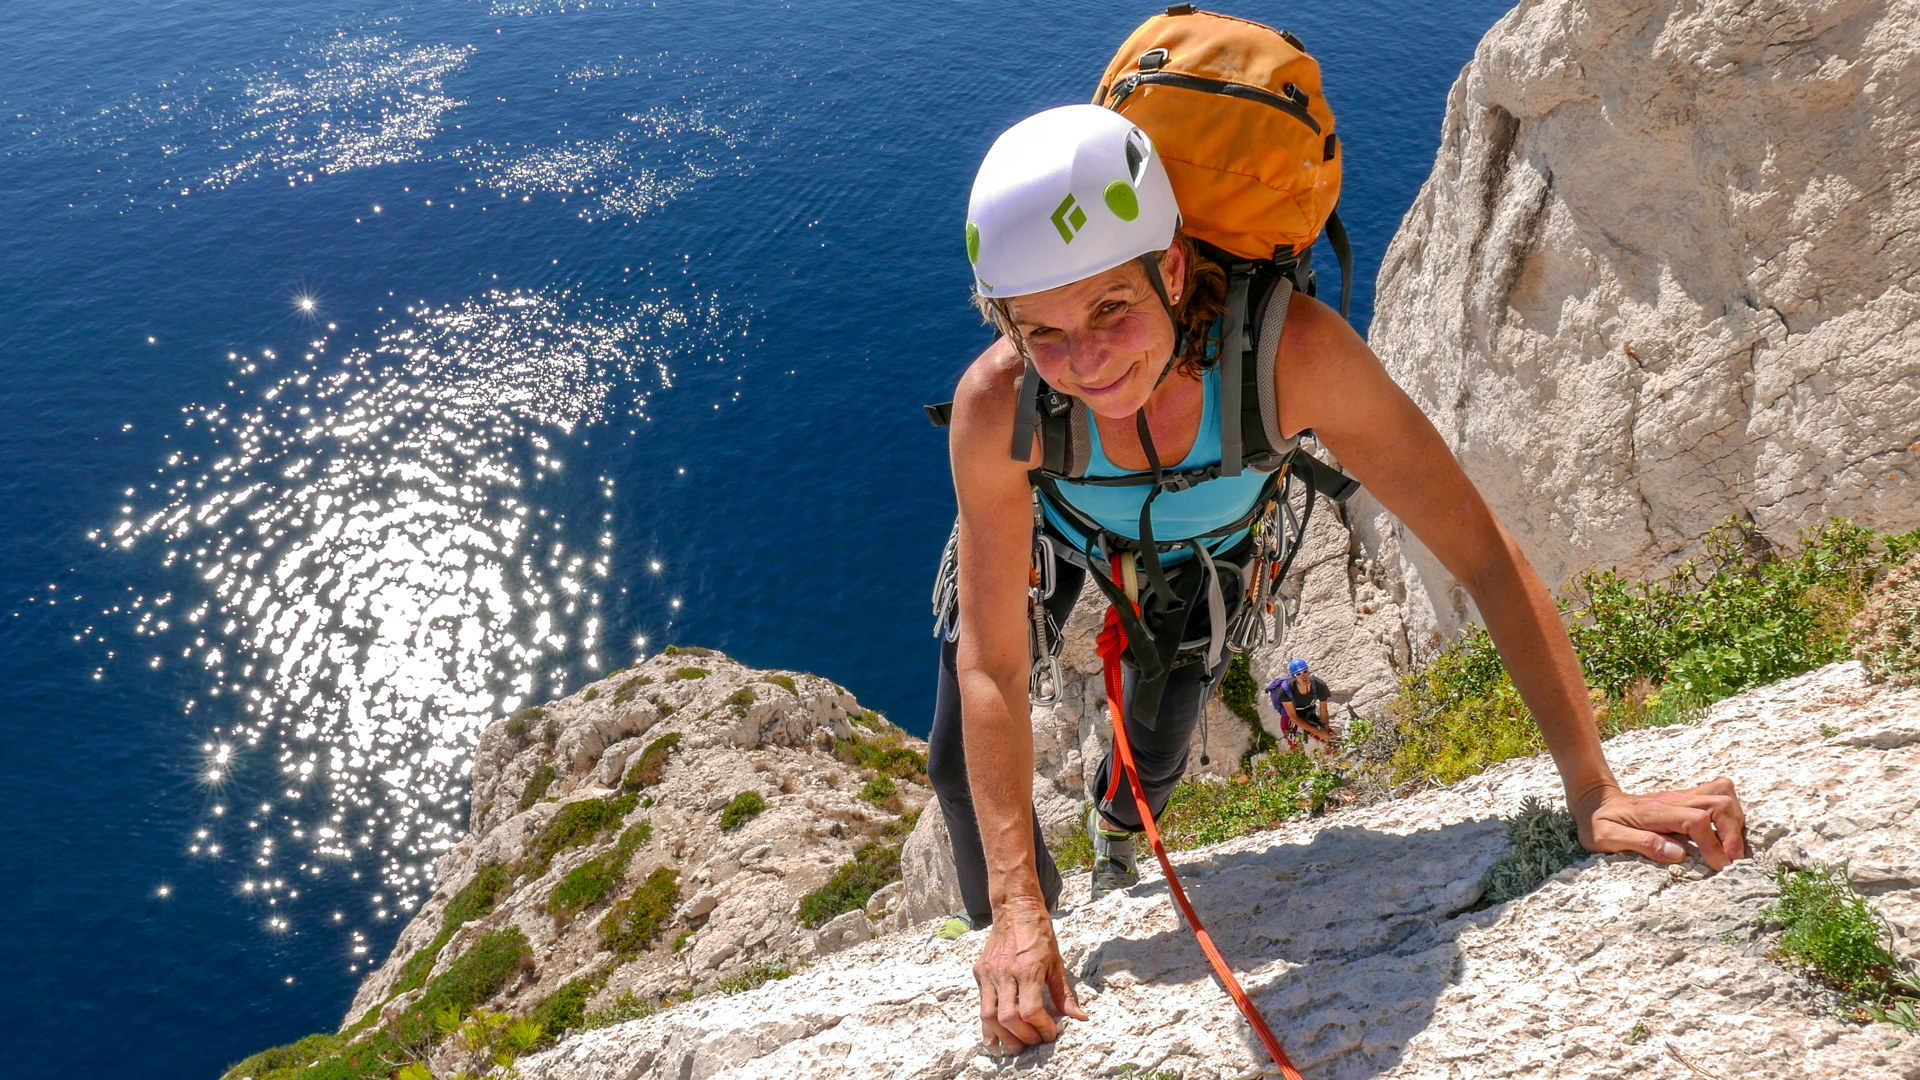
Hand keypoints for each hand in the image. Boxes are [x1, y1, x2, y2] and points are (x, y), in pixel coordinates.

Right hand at [972, 897, 1087, 1053]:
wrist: (1015, 909)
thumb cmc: (1039, 934)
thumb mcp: (1056, 962)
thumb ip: (1064, 994)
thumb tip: (1079, 1017)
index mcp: (1028, 969)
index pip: (1030, 1010)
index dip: (1040, 1027)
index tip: (1049, 1033)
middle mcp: (1006, 972)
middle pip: (1008, 1018)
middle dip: (1023, 1036)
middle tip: (1034, 1042)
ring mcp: (990, 973)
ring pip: (989, 1015)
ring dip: (1002, 1036)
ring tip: (1015, 1046)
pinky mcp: (980, 971)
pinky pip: (981, 1003)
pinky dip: (986, 1024)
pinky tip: (994, 1038)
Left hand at [1579, 778, 1746, 869]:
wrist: (1594, 800)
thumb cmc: (1598, 822)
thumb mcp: (1606, 837)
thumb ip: (1641, 843)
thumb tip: (1678, 854)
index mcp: (1655, 811)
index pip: (1696, 820)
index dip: (1713, 844)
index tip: (1718, 866)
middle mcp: (1673, 799)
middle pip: (1720, 803)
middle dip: (1733, 833)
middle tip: (1731, 860)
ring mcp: (1682, 796)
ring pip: (1724, 795)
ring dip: (1735, 822)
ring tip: (1730, 849)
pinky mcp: (1687, 798)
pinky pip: (1719, 795)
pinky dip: (1730, 814)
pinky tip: (1724, 835)